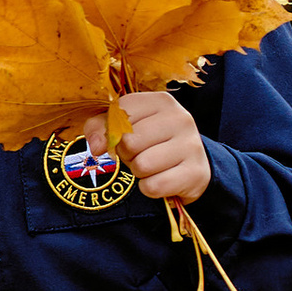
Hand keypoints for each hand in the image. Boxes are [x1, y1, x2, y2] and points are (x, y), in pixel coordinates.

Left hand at [96, 89, 210, 206]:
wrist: (191, 167)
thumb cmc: (152, 143)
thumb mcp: (127, 127)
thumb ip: (101, 127)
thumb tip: (96, 146)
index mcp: (162, 101)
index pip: (121, 112)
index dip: (113, 131)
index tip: (122, 138)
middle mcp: (180, 119)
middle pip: (129, 142)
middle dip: (127, 154)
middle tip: (139, 154)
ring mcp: (191, 146)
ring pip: (142, 166)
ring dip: (139, 172)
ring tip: (151, 166)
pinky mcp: (195, 173)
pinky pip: (153, 186)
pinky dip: (150, 188)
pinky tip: (161, 179)